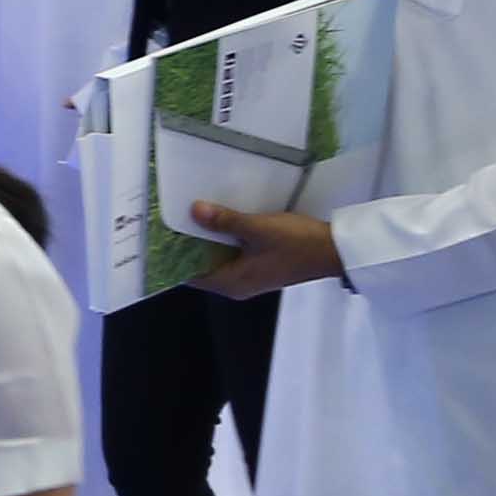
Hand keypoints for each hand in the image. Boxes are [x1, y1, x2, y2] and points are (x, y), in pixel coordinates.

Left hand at [187, 201, 347, 296]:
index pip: (191, 276)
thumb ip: (225, 221)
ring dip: (208, 240)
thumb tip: (194, 211)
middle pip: (203, 266)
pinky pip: (233, 254)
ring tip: (192, 214)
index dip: (175, 258)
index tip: (161, 236)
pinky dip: (224, 241)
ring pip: (219, 259)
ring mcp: (251, 275)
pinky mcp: (261, 265)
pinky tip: (221, 220)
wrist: (334, 251)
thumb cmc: (295, 243)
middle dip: (189, 245)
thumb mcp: (257, 229)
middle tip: (173, 218)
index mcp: (232, 283)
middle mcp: (238, 284)